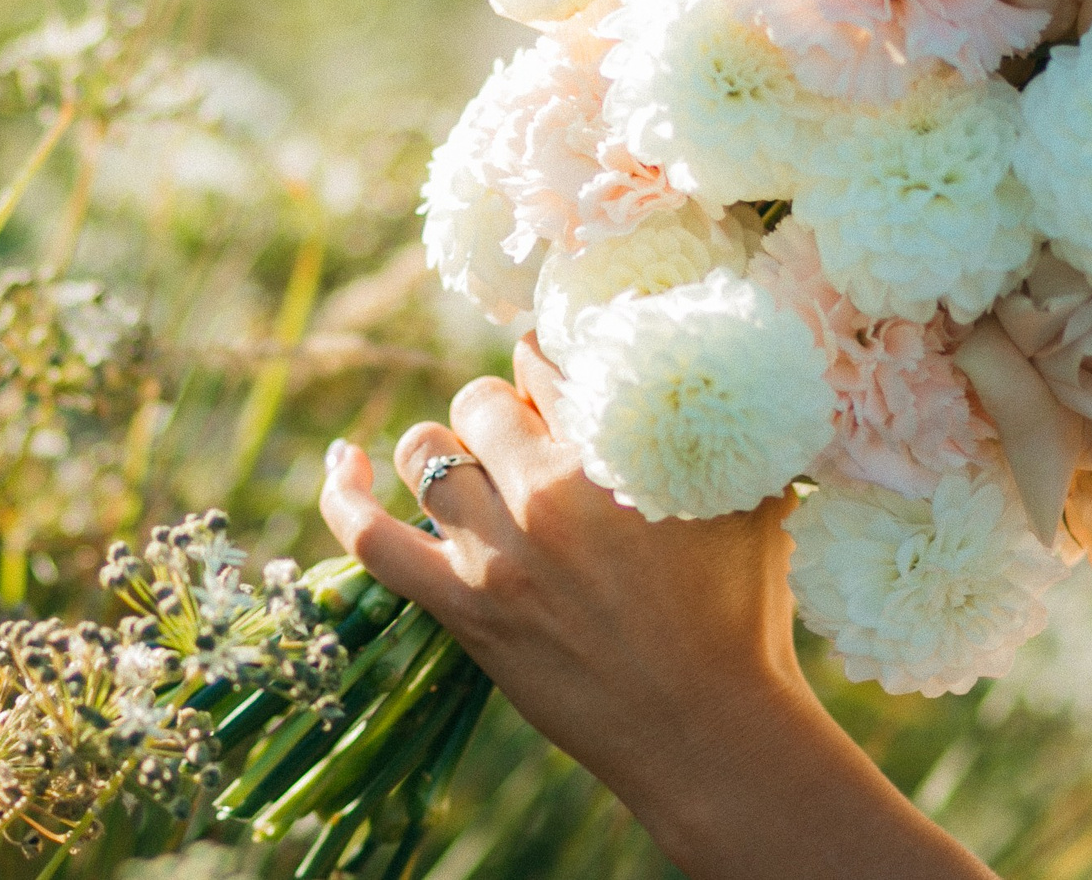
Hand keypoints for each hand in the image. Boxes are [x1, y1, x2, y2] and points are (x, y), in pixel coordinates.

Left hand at [319, 335, 805, 846]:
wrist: (707, 730)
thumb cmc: (740, 614)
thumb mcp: (749, 497)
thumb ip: (724, 426)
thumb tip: (713, 361)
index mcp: (612, 453)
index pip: (542, 363)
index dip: (544, 367)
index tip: (554, 381)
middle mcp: (545, 492)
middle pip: (480, 400)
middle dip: (500, 412)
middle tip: (528, 444)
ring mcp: (497, 553)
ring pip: (425, 451)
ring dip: (444, 449)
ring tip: (472, 467)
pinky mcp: (463, 608)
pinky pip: (370, 539)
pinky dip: (342, 497)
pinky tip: (342, 464)